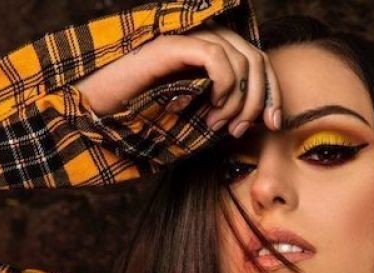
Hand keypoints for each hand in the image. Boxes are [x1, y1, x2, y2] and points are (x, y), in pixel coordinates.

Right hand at [75, 25, 282, 137]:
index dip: (273, 92)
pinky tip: (211, 108)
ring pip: (241, 58)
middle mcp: (202, 41)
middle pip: (256, 58)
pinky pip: (216, 57)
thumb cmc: (142, 119)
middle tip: (241, 131)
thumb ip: (224, 111)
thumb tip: (259, 120)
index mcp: (210, 56)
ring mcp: (187, 39)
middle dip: (260, 100)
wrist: (98, 112)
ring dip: (239, 100)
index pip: (258, 62)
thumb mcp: (194, 119)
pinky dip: (224, 86)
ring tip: (219, 124)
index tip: (274, 124)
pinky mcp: (172, 45)